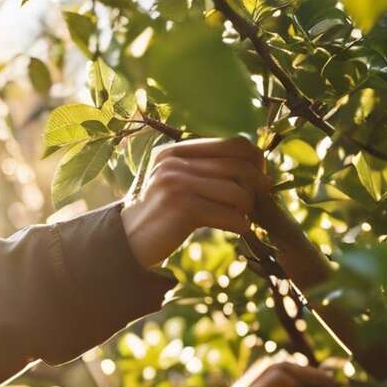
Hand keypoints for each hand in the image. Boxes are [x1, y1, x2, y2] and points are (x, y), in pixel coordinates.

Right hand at [119, 136, 272, 268]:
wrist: (127, 243)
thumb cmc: (160, 215)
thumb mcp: (176, 182)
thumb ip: (205, 169)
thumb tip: (259, 166)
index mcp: (174, 150)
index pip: (233, 142)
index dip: (255, 160)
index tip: (259, 177)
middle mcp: (174, 162)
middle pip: (240, 167)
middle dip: (257, 187)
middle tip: (257, 202)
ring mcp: (176, 183)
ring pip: (239, 192)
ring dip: (248, 209)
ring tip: (241, 218)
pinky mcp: (182, 208)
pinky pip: (231, 215)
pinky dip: (240, 224)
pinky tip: (236, 228)